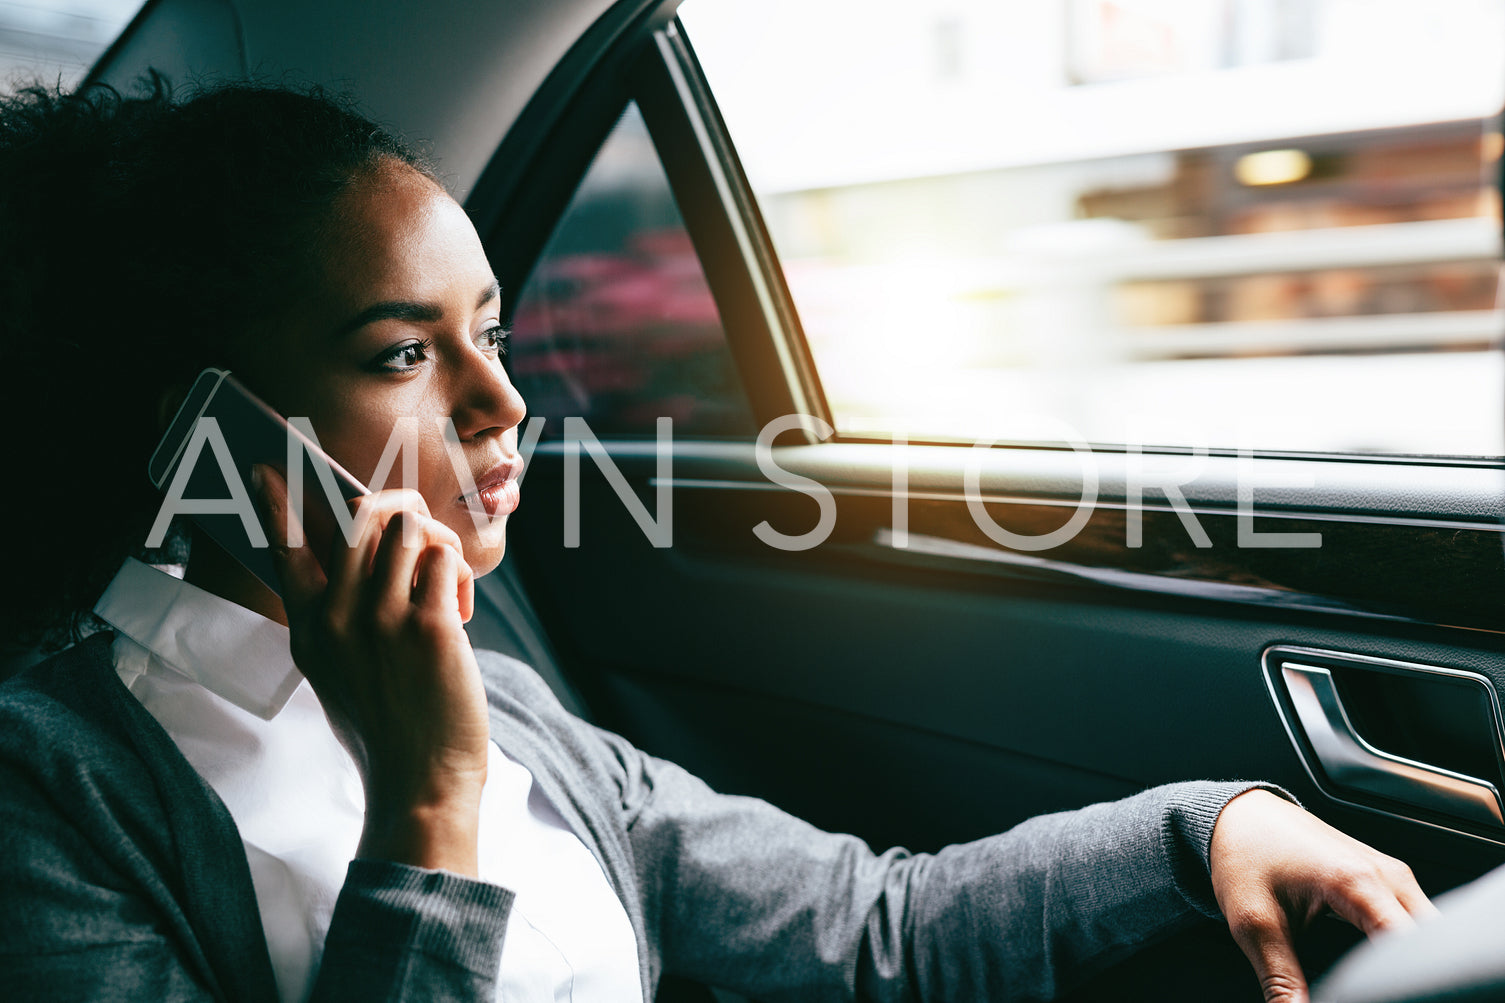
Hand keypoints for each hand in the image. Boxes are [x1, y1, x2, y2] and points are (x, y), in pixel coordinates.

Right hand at [254, 465, 489, 875]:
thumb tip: (359, 562)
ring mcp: (381, 621)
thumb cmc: (387, 729)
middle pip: (360, 517)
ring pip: (410, 528)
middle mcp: (337, 619)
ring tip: (446, 585)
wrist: (420, 784)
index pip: (286, 552)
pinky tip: (462, 611)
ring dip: (438, 545)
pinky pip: (446, 559)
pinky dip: (462, 576)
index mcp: (309, 630)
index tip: (266, 468)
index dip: (278, 505)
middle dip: (399, 507)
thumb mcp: (336, 675)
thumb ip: (336, 621)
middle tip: (421, 532)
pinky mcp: (429, 628)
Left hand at [1210, 789, 1437, 1002]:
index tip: (1373, 995)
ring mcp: (1394, 875)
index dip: (1397, 985)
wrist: (1240, 817)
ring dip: (1412, 964)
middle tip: (1373, 991)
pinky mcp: (1390, 881)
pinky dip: (1407, 948)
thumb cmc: (1245, 858)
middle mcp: (1387, 875)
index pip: (1408, 949)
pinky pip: (1418, 921)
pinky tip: (1382, 970)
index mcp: (1357, 882)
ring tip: (1376, 984)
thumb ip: (1281, 979)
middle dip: (1412, 977)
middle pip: (1432, 942)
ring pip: (1431, 933)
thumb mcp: (1254, 924)